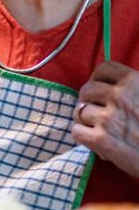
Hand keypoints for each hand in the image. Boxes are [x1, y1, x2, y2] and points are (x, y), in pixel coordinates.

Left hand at [72, 61, 138, 176]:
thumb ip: (134, 89)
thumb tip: (107, 83)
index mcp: (136, 82)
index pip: (103, 69)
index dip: (98, 79)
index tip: (102, 90)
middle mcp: (120, 97)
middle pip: (86, 90)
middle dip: (89, 101)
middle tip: (99, 112)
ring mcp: (109, 118)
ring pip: (79, 111)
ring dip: (86, 120)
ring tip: (99, 128)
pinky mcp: (101, 140)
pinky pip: (77, 131)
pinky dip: (83, 136)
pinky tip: (95, 139)